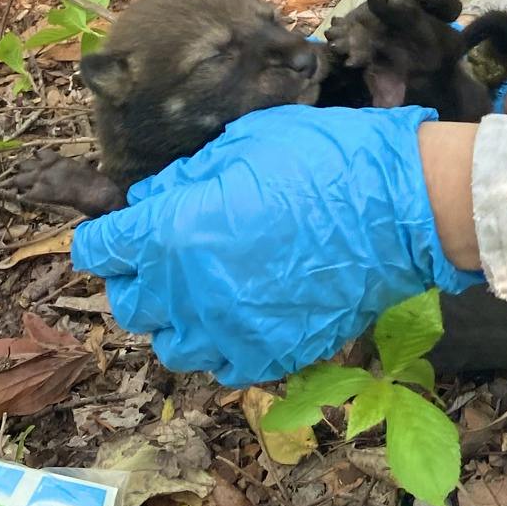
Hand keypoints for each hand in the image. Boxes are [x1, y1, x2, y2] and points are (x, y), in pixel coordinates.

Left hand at [70, 104, 484, 387]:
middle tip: (173, 250)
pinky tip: (248, 313)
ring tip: (209, 288)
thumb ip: (190, 173)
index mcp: (174, 234)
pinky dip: (226, 344)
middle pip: (129, 303)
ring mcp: (231, 332)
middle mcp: (189, 294)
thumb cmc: (328, 159)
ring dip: (178, 316)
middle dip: (141, 274)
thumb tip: (154, 198)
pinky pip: (224, 366)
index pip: (101, 249)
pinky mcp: (272, 355)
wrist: (405, 208)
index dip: (109, 234)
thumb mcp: (248, 139)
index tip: (127, 225)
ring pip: (171, 345)